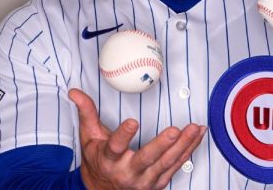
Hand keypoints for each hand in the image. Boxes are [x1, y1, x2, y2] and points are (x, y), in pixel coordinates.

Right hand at [68, 88, 205, 189]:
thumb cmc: (98, 162)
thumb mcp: (89, 138)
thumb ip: (86, 113)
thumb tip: (75, 92)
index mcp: (109, 159)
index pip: (115, 147)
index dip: (124, 135)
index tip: (132, 122)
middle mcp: (127, 172)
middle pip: (147, 158)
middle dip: (162, 144)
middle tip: (175, 130)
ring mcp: (144, 181)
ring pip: (166, 163)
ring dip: (183, 145)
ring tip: (194, 128)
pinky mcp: (157, 183)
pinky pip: (176, 166)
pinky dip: (188, 151)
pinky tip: (197, 137)